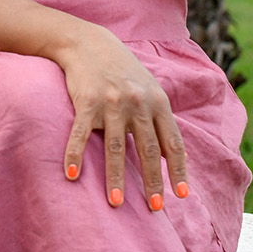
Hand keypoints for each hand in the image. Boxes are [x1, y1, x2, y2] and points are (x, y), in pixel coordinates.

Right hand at [52, 25, 189, 209]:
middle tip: (153, 208)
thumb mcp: (149, 89)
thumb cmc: (122, 70)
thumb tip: (177, 156)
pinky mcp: (86, 102)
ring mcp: (111, 103)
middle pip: (146, 150)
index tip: (181, 195)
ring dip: (116, 177)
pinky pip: (80, 134)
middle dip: (152, 181)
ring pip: (115, 147)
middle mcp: (137, 103)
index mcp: (158, 102)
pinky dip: (74, 155)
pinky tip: (72, 174)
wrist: (88, 43)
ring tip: (116, 202)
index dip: (177, 170)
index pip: (172, 143)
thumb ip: (161, 120)